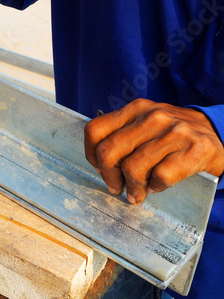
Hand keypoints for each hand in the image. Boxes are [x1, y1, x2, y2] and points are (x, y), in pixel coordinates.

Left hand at [84, 98, 223, 203]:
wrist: (219, 134)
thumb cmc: (172, 134)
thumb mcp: (145, 124)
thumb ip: (122, 135)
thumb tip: (99, 164)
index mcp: (135, 109)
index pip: (94, 130)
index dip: (90, 154)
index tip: (98, 167)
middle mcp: (152, 117)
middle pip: (108, 152)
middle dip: (108, 177)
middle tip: (115, 187)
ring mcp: (174, 132)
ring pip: (132, 168)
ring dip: (133, 187)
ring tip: (138, 192)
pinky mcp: (195, 150)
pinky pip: (160, 177)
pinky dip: (156, 187)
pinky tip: (158, 185)